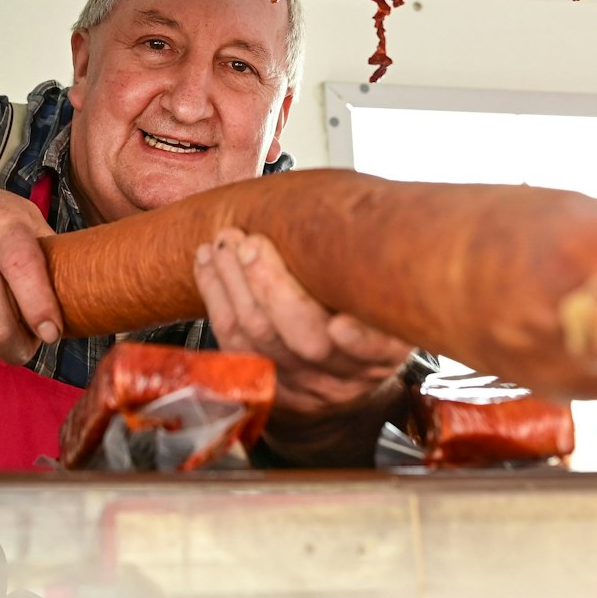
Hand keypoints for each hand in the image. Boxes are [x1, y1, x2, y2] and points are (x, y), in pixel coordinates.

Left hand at [194, 227, 411, 441]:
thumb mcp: (388, 295)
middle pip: (305, 341)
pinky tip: (208, 261)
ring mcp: (299, 383)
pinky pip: (230, 342)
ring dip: (233, 284)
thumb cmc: (364, 311)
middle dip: (271, 287)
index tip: (341, 325)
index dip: (359, 342)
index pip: (375, 351)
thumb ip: (374, 266)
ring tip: (225, 242)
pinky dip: (214, 295)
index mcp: (384, 350)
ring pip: (259, 340)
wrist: (341, 368)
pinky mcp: (261, 381)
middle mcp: (343, 375)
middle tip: (252, 244)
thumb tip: (366, 214)